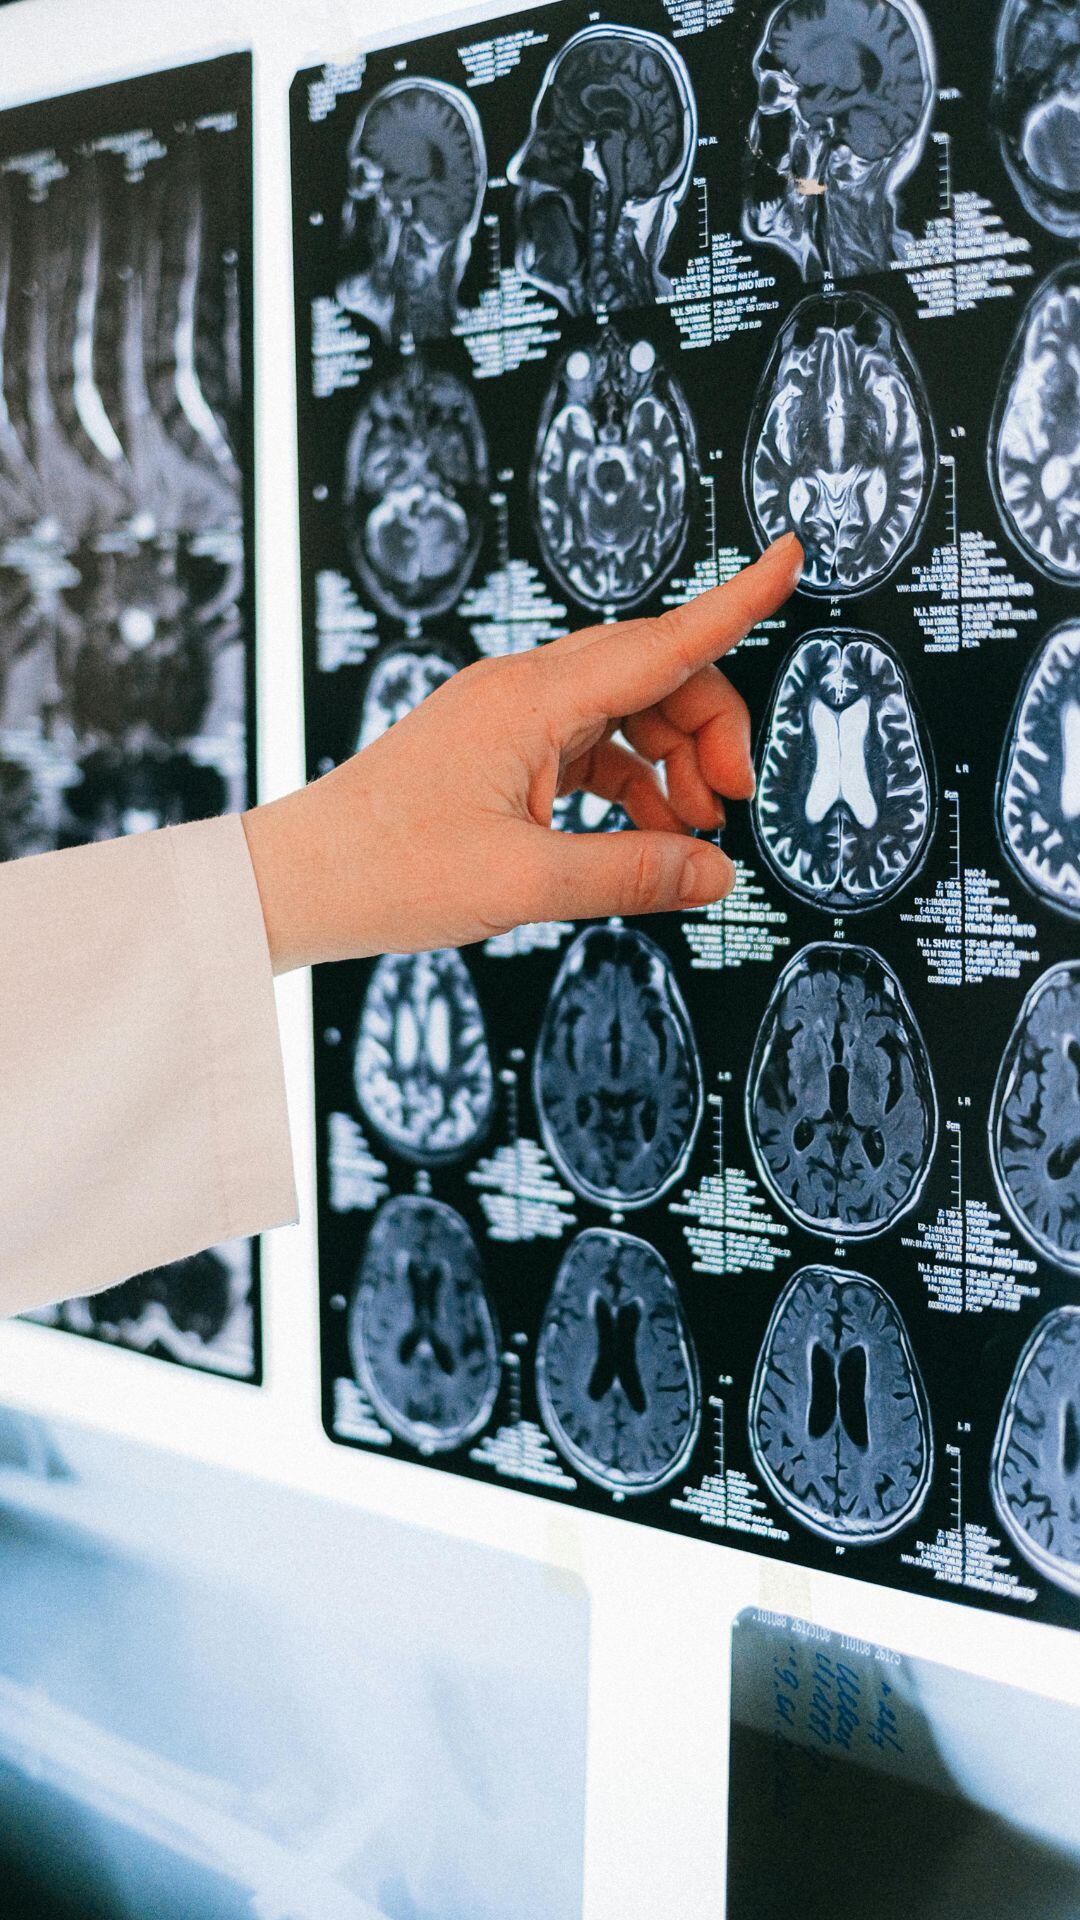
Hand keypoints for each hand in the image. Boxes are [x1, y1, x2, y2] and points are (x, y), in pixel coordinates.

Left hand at [243, 533, 802, 971]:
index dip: (734, 604)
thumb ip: (631, 874)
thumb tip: (715, 873)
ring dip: (671, 763)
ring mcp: (508, 718)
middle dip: (708, 729)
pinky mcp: (497, 751)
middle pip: (652, 676)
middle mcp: (521, 691)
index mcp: (528, 698)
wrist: (296, 882)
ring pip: (625, 714)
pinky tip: (646, 835)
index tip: (789, 558)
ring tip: (692, 833)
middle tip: (729, 805)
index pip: (660, 641)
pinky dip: (629, 784)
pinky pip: (589, 748)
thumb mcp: (522, 883)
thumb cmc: (384, 871)